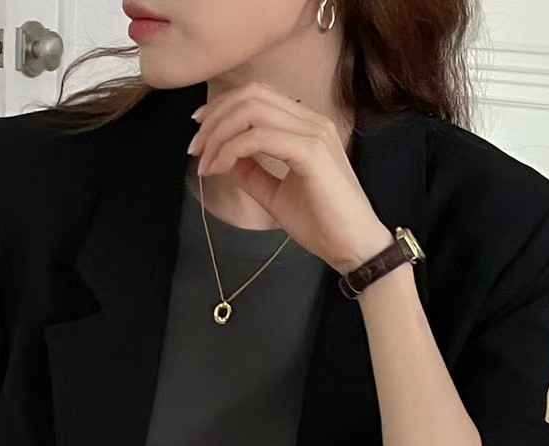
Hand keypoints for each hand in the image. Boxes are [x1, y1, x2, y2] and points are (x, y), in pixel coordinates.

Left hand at [187, 81, 392, 273]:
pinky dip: (233, 150)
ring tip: (205, 162)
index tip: (199, 134)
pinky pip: (260, 138)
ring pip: (252, 112)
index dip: (222, 108)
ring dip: (219, 135)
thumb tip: (221, 158)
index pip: (257, 96)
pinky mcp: (310, 153)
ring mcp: (313, 134)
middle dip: (214, 119)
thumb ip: (250, 171)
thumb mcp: (274, 193)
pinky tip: (221, 169)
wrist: (353, 247)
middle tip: (195, 149)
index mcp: (305, 126)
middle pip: (251, 96)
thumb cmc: (321, 223)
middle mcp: (311, 121)